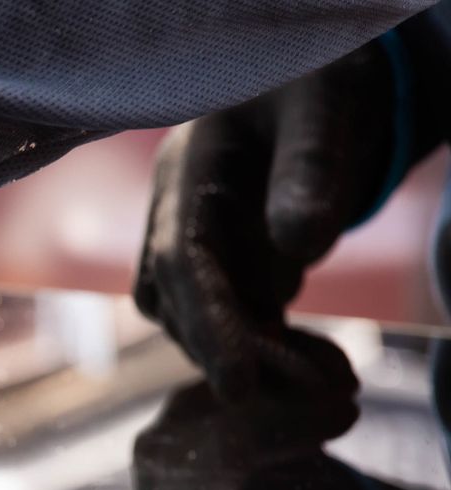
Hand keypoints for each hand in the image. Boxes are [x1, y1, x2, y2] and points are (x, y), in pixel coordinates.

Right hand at [134, 43, 400, 401]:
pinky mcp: (215, 269)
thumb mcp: (322, 110)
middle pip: (177, 302)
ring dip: (251, 357)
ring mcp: (188, 243)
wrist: (304, 95)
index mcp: (187, 169)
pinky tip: (314, 368)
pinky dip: (266, 350)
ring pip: (195, 320)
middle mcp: (172, 213)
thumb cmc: (313, 88)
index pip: (180, 260)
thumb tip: (300, 247)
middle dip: (230, 353)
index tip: (239, 385)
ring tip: (326, 381)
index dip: (207, 323)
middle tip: (308, 392)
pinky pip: (229, 320)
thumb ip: (310, 170)